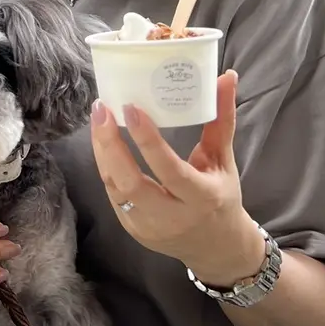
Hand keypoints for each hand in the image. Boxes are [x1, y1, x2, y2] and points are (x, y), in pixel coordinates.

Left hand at [89, 71, 266, 286]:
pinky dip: (106, 167)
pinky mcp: (132, 230)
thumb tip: (226, 76)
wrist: (216, 249)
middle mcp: (173, 217)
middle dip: (111, 145)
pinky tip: (102, 141)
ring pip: (116, 188)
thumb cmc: (221, 197)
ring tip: (98, 118)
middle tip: (101, 109)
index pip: (170, 170)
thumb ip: (221, 120)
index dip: (148, 141)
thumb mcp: (224, 161)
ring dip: (102, 152)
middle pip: (132, 183)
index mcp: (201, 198)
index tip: (130, 108)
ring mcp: (148, 228)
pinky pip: (112, 195)